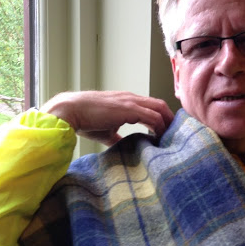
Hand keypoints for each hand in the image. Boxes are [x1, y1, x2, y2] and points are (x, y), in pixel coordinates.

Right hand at [41, 91, 174, 146]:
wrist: (70, 110)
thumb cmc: (85, 120)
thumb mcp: (106, 130)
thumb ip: (118, 137)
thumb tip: (125, 147)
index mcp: (127, 101)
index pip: (152, 105)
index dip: (162, 118)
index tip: (166, 133)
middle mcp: (132, 98)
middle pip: (160, 105)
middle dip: (170, 120)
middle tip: (174, 136)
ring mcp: (131, 102)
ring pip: (160, 108)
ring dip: (167, 124)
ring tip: (170, 139)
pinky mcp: (128, 109)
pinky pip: (152, 116)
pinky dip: (159, 127)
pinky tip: (159, 138)